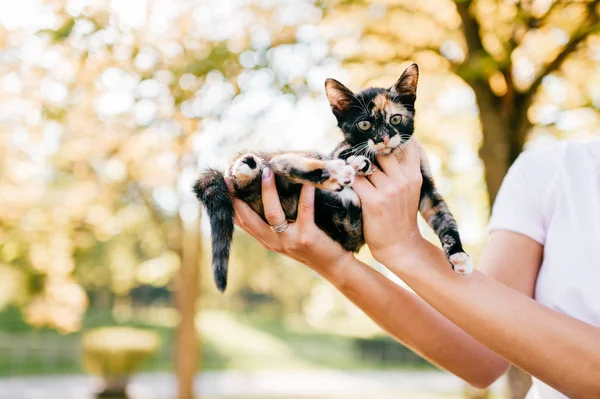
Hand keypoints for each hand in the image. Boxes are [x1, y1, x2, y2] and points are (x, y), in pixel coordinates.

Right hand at [230, 167, 352, 275]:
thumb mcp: (287, 236)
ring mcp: (289, 241)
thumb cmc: (311, 246)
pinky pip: (304, 209)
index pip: (241, 222)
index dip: (231, 204)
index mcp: (266, 240)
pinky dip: (305, 192)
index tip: (225, 184)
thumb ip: (274, 221)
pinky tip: (306, 180)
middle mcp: (273, 242)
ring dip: (268, 191)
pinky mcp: (307, 237)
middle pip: (248, 218)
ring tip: (267, 172)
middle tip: (233, 176)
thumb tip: (266, 192)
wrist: (333, 267)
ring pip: (272, 213)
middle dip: (239, 197)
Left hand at [353, 139, 424, 264]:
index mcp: (414, 176)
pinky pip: (355, 181)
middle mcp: (403, 180)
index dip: (391, 139)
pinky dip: (347, 180)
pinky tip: (344, 182)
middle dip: (367, 154)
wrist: (400, 246)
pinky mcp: (373, 201)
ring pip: (365, 167)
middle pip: (380, 153)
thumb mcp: (408, 192)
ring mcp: (389, 190)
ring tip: (348, 172)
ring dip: (355, 169)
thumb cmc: (399, 217)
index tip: (378, 138)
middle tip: (356, 157)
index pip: (407, 145)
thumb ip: (399, 172)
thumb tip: (381, 150)